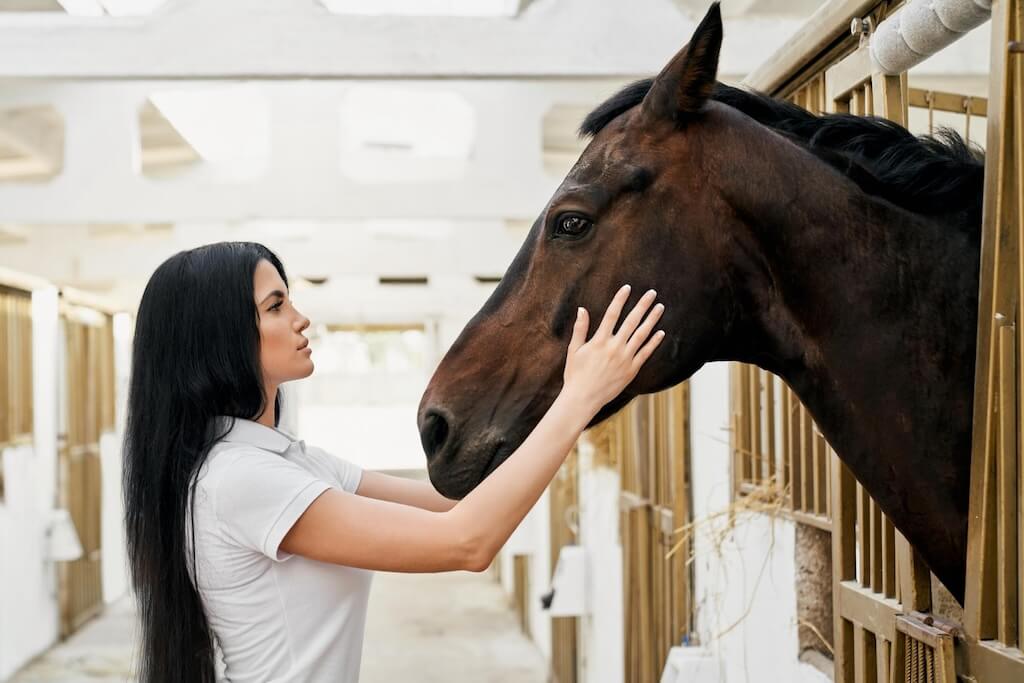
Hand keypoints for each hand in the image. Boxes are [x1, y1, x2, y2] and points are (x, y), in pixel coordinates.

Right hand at [562, 284, 664, 416]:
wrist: (583, 398)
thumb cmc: (576, 374)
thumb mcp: (574, 350)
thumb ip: (580, 329)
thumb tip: (582, 309)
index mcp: (599, 340)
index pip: (612, 314)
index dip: (620, 299)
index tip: (627, 288)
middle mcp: (614, 347)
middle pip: (631, 321)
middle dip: (642, 305)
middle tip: (652, 293)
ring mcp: (625, 358)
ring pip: (642, 335)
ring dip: (652, 320)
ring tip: (660, 307)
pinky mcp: (631, 370)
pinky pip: (645, 353)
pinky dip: (653, 342)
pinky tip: (661, 332)